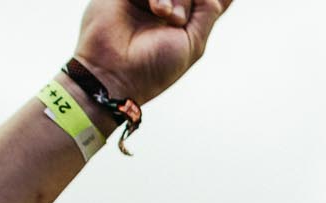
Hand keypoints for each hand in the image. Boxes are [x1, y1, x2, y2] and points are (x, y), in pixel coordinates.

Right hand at [71, 0, 232, 108]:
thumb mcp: (193, 42)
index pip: (207, 1)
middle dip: (190, 0)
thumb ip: (208, 11)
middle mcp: (166, 5)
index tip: (189, 19)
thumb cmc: (154, 67)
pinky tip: (158, 11)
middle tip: (178, 20)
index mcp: (184, 19)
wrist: (114, 73)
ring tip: (165, 16)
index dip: (211, 2)